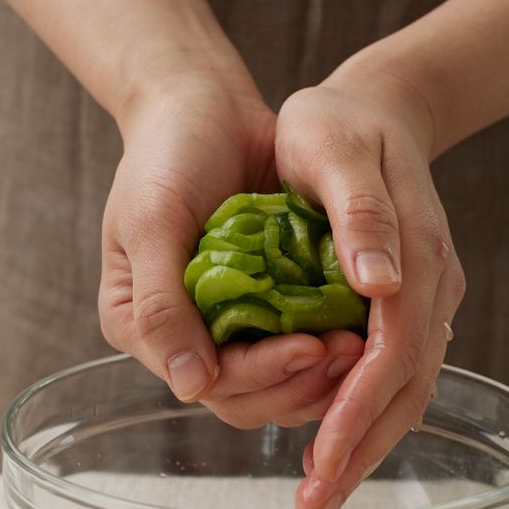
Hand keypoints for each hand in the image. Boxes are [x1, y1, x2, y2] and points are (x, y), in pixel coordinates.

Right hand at [99, 72, 363, 426]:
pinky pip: (300, 350)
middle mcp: (187, 340)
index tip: (308, 348)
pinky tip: (360, 330)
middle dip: (300, 383)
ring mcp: (231, 329)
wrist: (206, 111)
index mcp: (146, 329)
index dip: (261, 374)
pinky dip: (330, 350)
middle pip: (248, 397)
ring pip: (279, 386)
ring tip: (362, 344)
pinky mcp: (268, 311)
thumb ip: (161, 305)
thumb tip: (191, 386)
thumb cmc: (166, 157)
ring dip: (322, 376)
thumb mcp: (150, 222)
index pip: (208, 380)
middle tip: (351, 352)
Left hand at [275, 65, 465, 508]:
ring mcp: (426, 304)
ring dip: (364, 450)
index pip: (392, 355)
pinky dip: (366, 419)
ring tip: (322, 495)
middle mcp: (432, 292)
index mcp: (418, 259)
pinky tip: (335, 445)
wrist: (375, 113)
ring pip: (404, 393)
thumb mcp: (334, 145)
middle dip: (360, 455)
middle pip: (405, 392)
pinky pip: (394, 377)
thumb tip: (379, 285)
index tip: (321, 461)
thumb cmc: (338, 125)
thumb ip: (361, 213)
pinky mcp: (409, 310)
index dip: (357, 412)